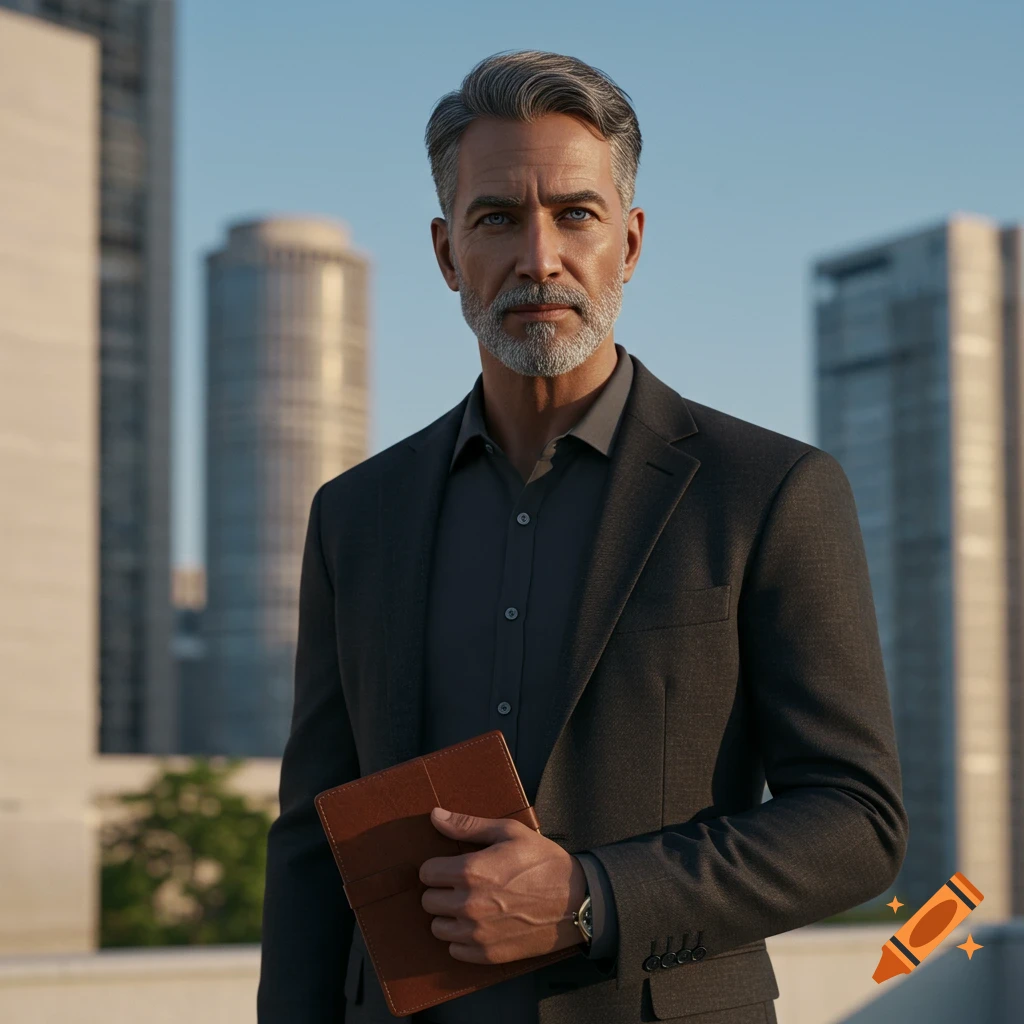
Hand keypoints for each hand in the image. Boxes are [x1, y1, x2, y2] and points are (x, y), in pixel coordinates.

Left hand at [419, 806, 588, 963]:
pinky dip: (462, 939)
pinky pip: (455, 950)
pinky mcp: (488, 955)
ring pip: (438, 927)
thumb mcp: (509, 832)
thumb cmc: (543, 861)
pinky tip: (479, 924)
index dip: (438, 866)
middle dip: (441, 890)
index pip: (426, 873)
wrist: (576, 900)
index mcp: (471, 871)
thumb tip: (435, 816)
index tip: (451, 866)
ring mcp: (477, 933)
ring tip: (469, 904)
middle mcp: (468, 905)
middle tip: (461, 885)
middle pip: (428, 901)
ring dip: (449, 916)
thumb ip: (468, 825)